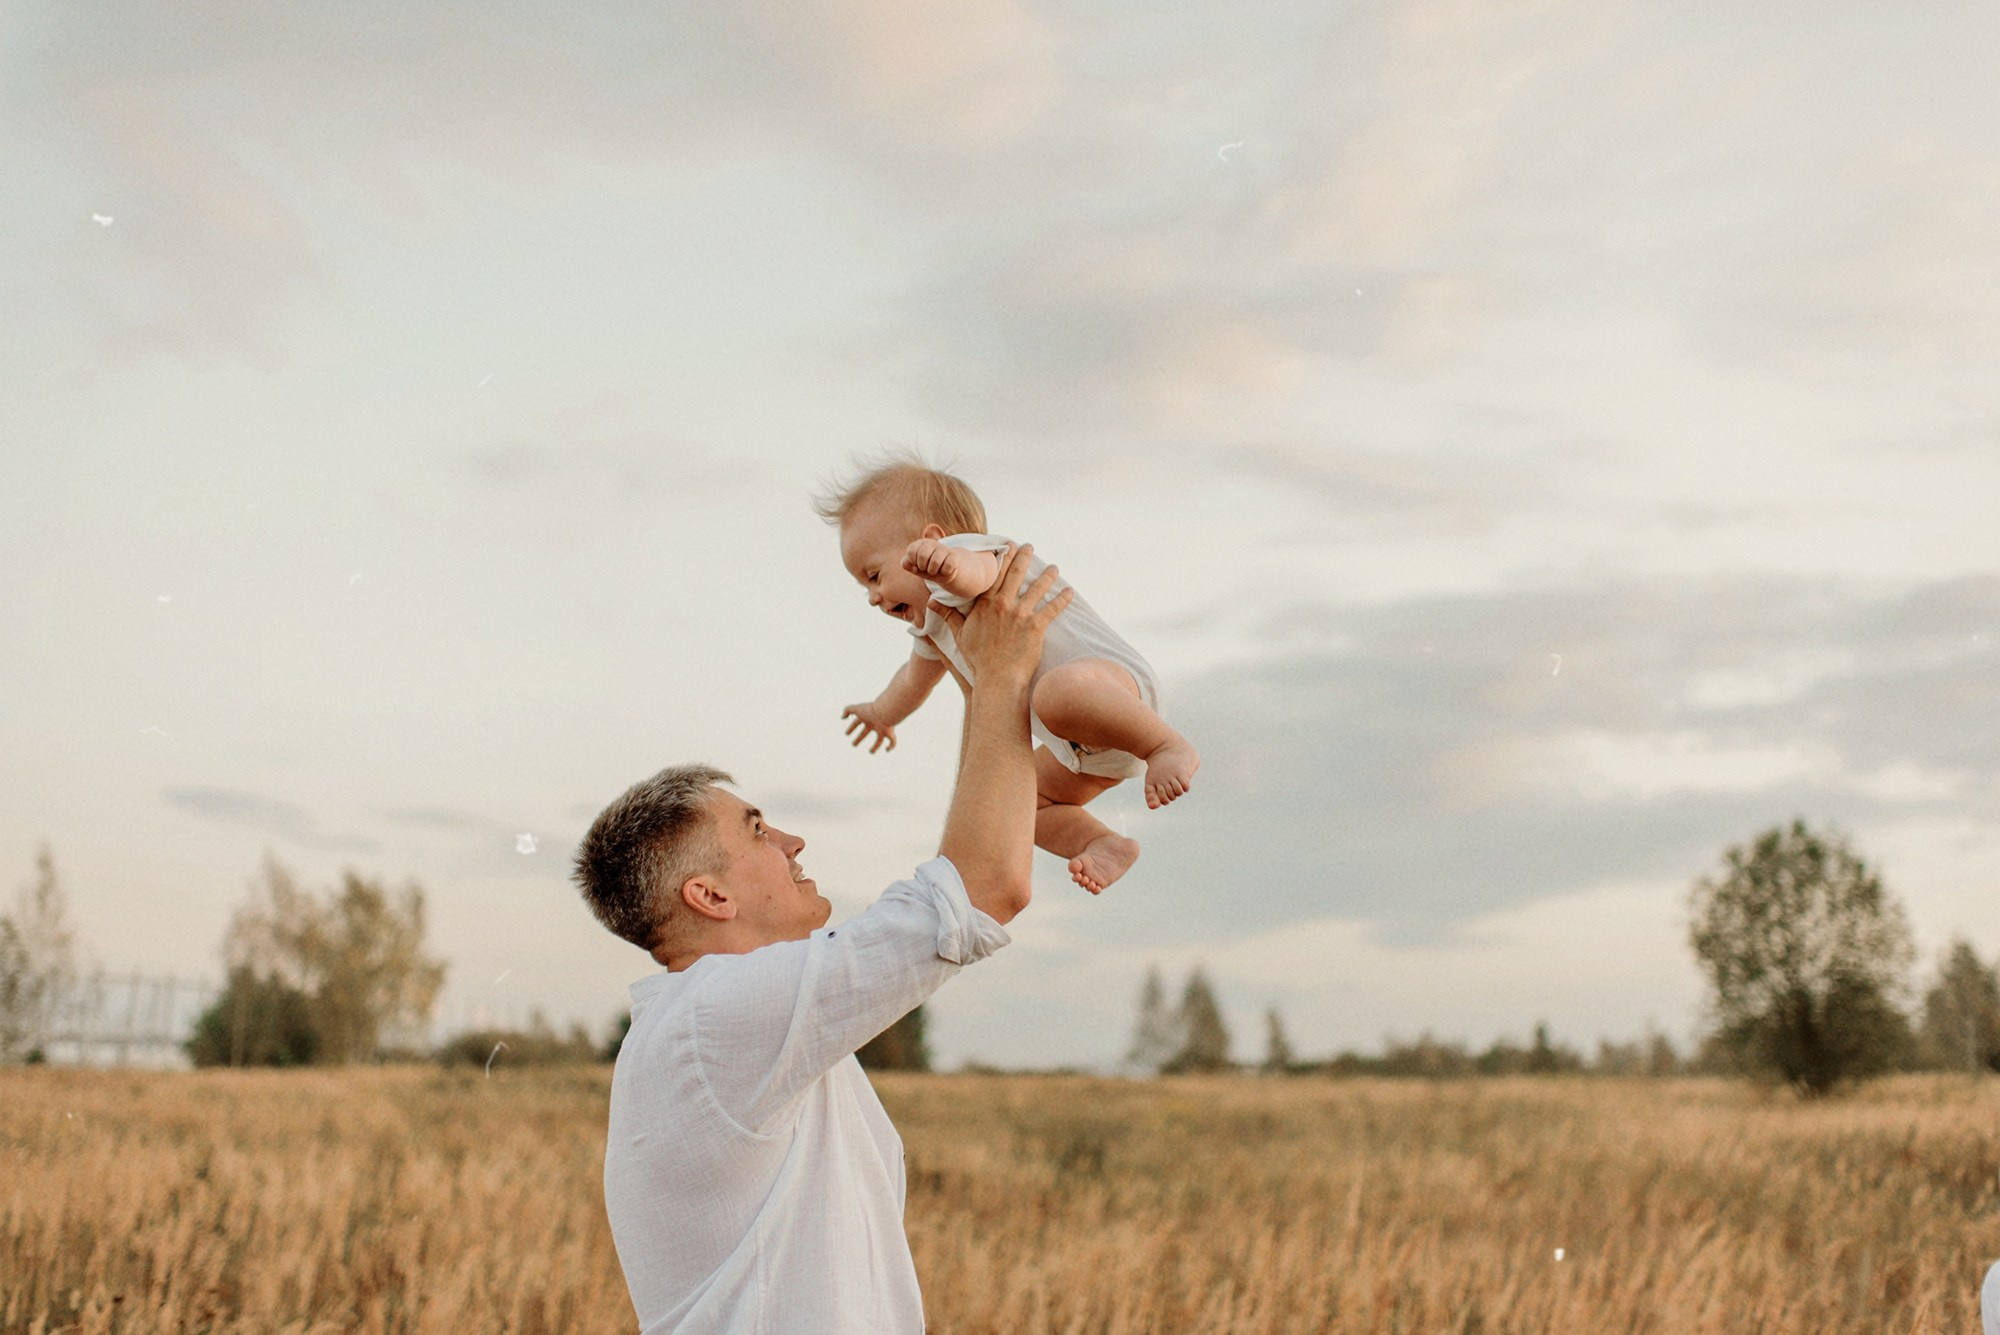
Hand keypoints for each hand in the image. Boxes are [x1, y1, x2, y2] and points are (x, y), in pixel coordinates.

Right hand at [841, 702, 898, 753]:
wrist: (885, 712)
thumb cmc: (870, 710)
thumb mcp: (856, 709)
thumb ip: (847, 710)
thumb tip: (842, 717)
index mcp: (866, 717)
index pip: (857, 723)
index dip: (851, 728)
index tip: (847, 734)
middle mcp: (874, 724)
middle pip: (866, 732)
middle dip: (859, 738)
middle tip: (853, 744)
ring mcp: (882, 729)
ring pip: (879, 739)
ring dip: (875, 746)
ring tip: (871, 752)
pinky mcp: (890, 733)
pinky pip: (893, 741)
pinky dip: (891, 746)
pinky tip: (887, 750)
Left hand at [903, 538, 960, 584]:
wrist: (944, 572)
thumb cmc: (926, 568)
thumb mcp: (914, 567)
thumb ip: (906, 564)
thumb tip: (912, 566)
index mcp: (920, 543)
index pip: (911, 551)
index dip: (913, 562)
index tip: (917, 564)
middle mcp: (932, 543)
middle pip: (922, 555)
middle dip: (922, 566)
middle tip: (926, 568)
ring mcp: (944, 548)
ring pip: (935, 562)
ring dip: (933, 571)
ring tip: (934, 570)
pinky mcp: (954, 555)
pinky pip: (947, 567)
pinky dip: (944, 572)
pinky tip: (945, 569)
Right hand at [927, 544, 1070, 686]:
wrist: (997, 678)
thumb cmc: (979, 658)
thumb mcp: (960, 635)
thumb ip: (947, 616)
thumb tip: (930, 602)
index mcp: (986, 604)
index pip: (995, 574)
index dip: (1003, 558)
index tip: (1008, 546)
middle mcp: (1004, 605)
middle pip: (1016, 574)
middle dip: (1024, 557)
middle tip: (1030, 547)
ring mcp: (1021, 615)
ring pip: (1037, 588)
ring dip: (1047, 576)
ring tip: (1054, 568)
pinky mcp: (1036, 627)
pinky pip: (1052, 608)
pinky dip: (1062, 599)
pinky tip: (1069, 592)